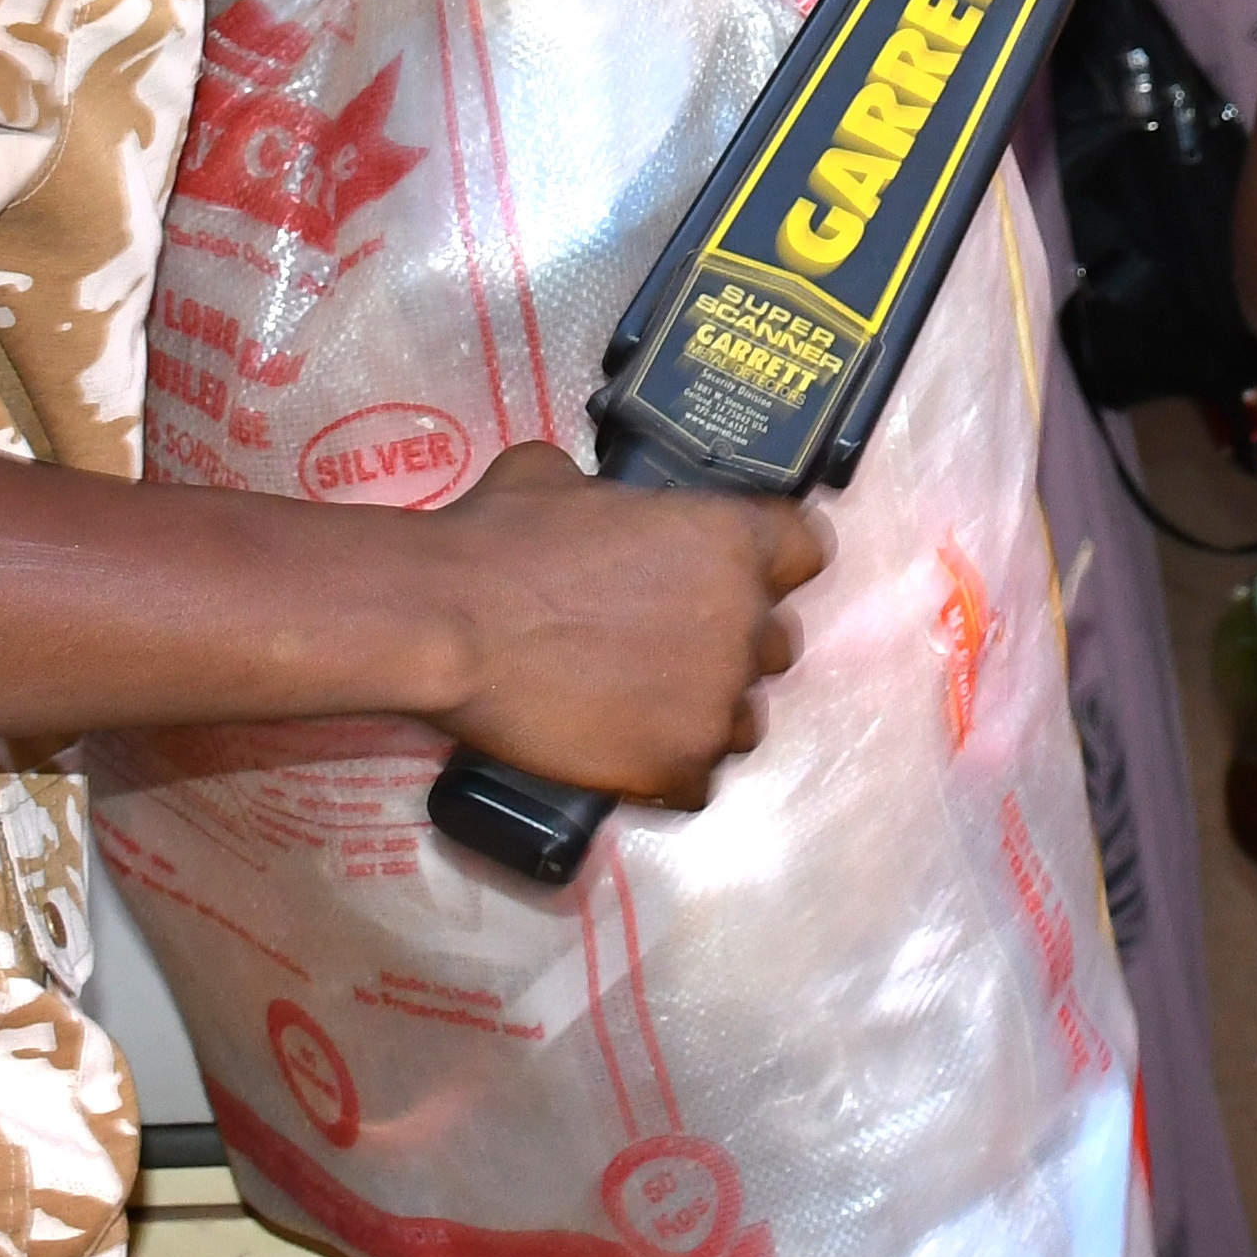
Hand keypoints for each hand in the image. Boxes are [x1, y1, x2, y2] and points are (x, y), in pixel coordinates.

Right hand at [418, 444, 828, 805]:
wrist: (450, 624)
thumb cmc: (501, 538)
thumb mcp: (560, 478)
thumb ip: (614, 496)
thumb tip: (601, 505)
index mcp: (731, 537)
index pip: (806, 550)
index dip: (772, 561)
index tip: (738, 574)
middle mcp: (743, 619)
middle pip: (776, 642)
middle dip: (730, 643)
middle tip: (665, 645)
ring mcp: (717, 700)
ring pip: (744, 718)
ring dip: (704, 711)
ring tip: (640, 706)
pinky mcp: (680, 764)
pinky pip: (698, 778)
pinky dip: (667, 769)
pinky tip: (622, 749)